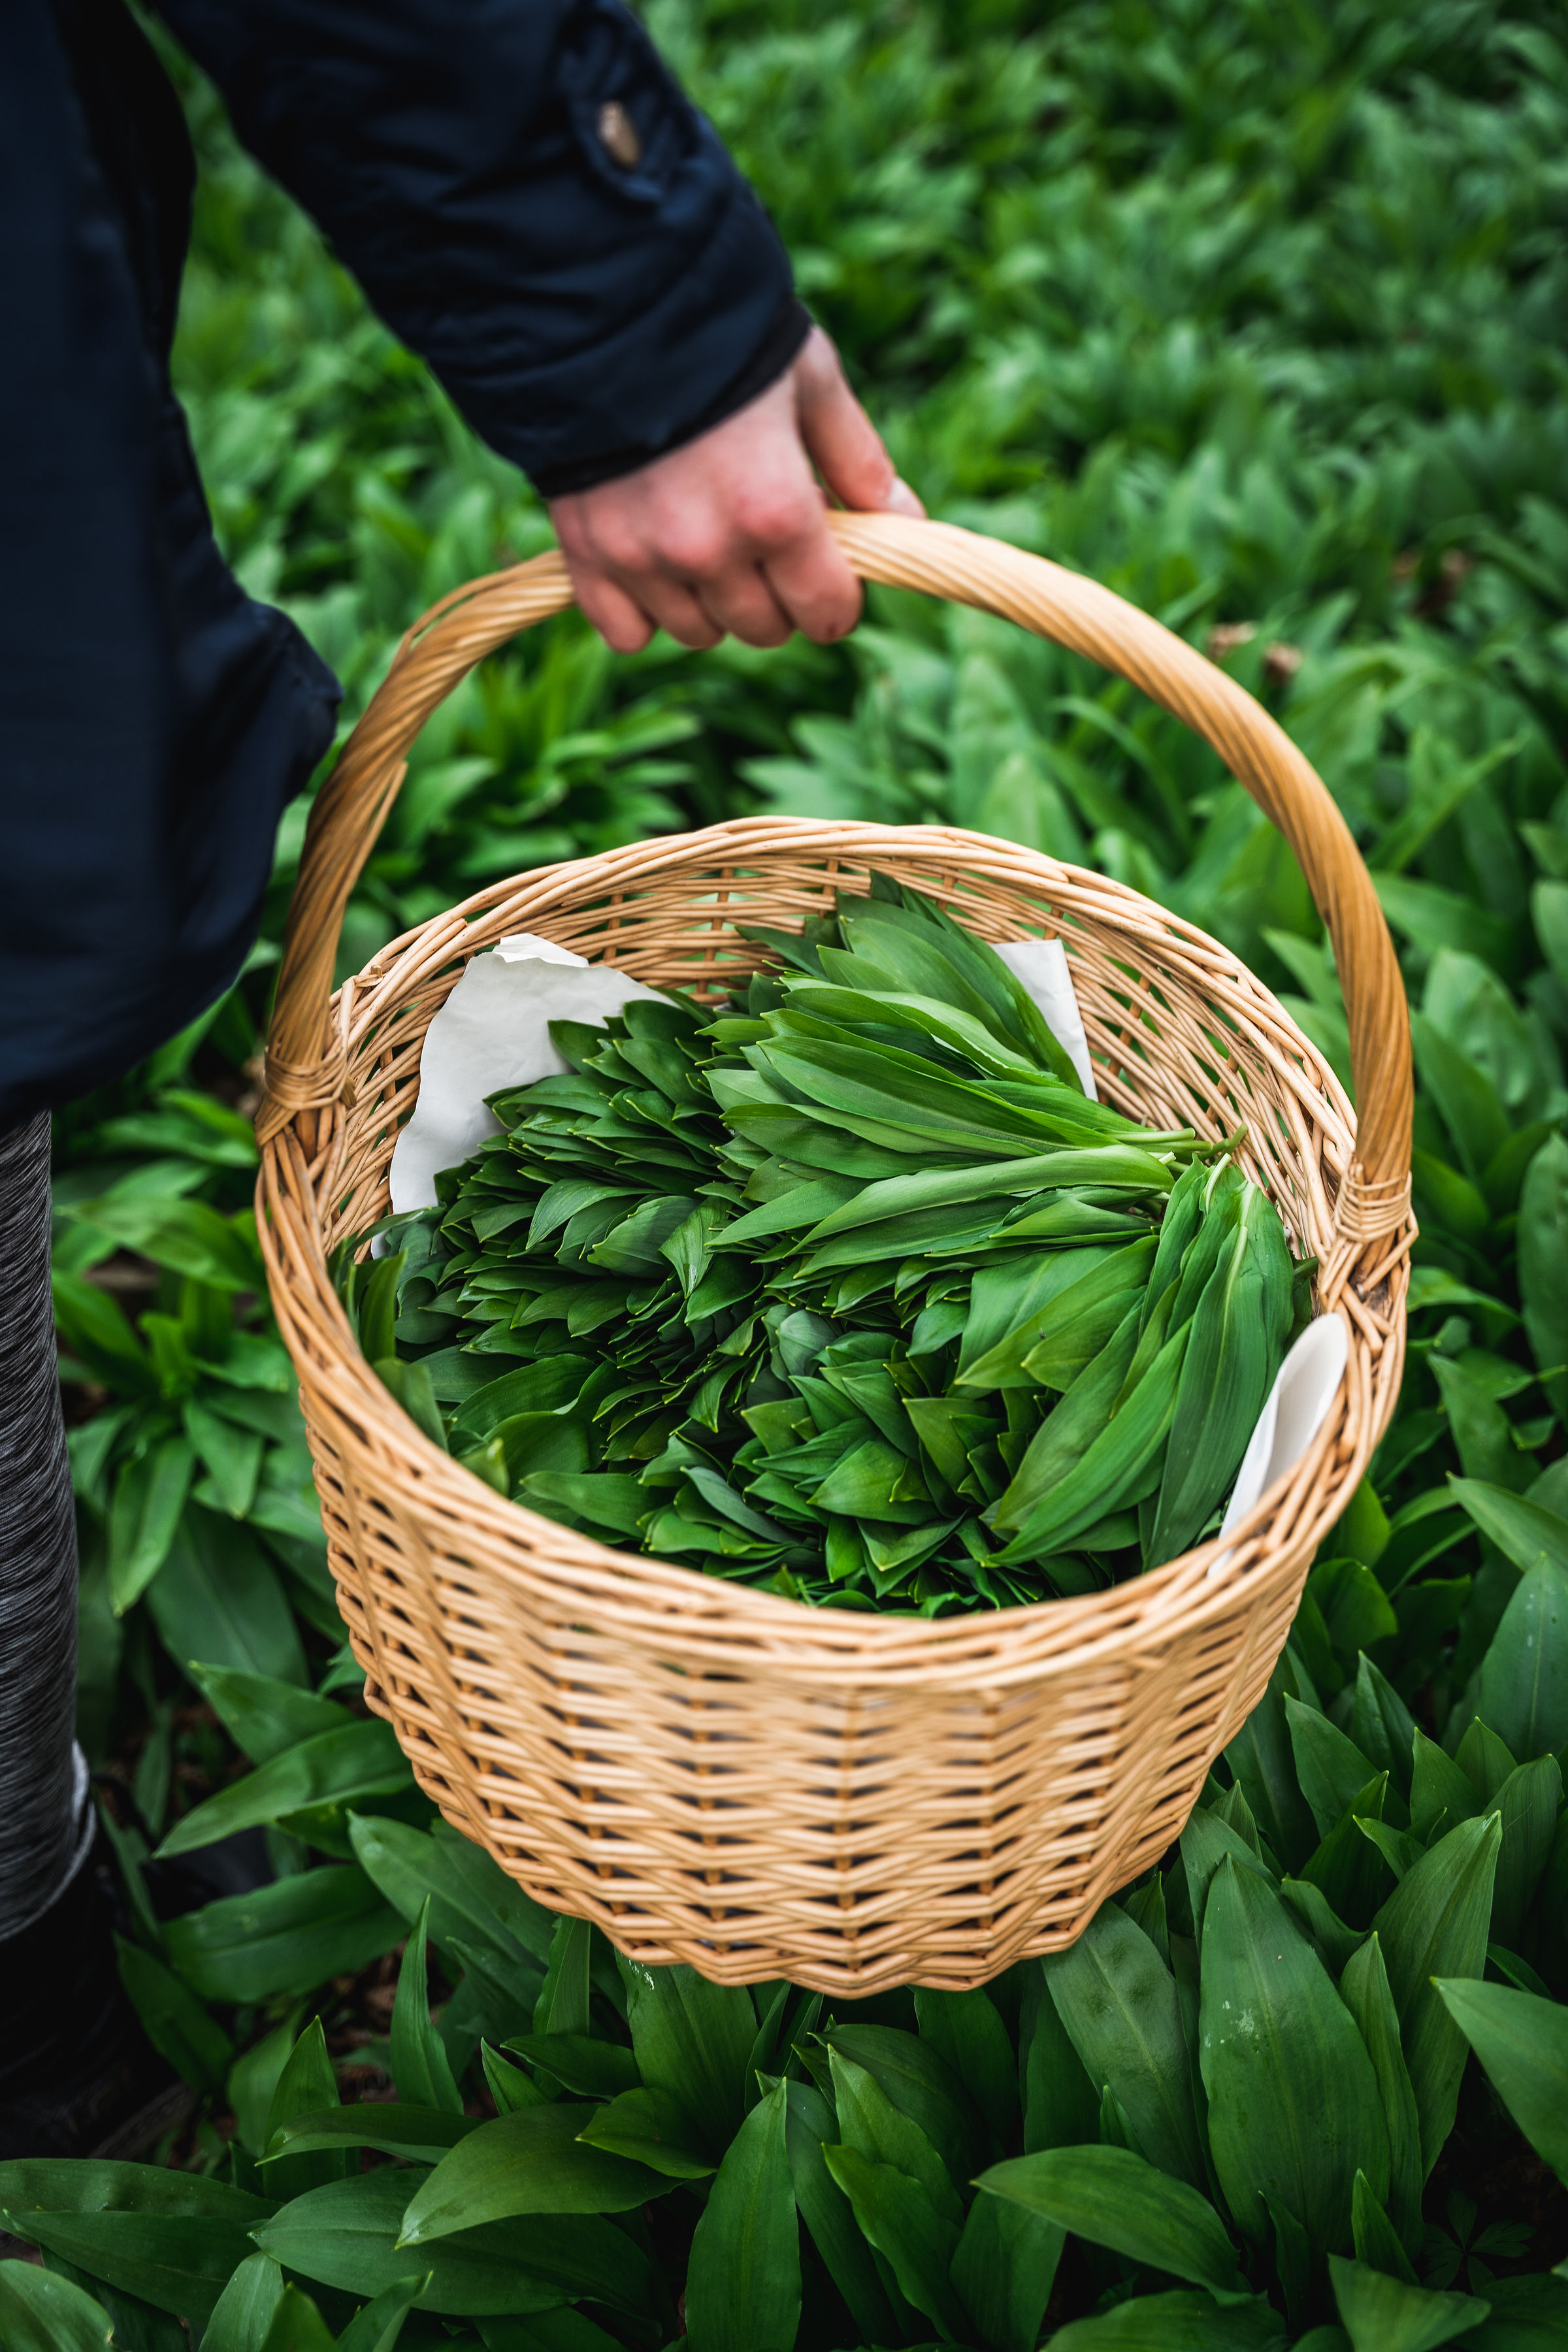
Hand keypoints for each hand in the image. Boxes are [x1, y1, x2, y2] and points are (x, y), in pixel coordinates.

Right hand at [549, 325, 922, 652]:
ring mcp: (642, 559)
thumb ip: (857, 459)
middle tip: (766, 541)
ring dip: (713, 604)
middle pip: (763, 628)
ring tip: (709, 542)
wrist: (602, 295)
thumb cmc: (722, 328)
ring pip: (697, 633)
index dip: (838, 598)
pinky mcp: (586, 554)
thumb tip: (904, 521)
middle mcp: (709, 551)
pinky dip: (644, 612)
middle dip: (778, 596)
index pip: (825, 612)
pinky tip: (655, 567)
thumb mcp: (808, 378)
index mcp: (777, 511)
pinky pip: (625, 632)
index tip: (831, 573)